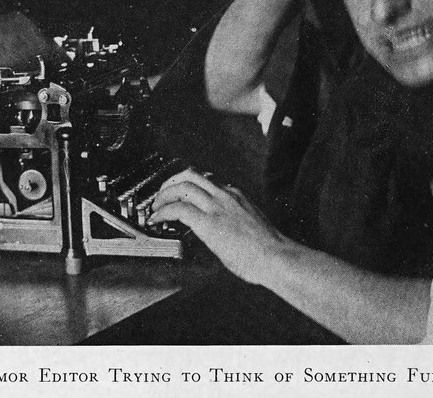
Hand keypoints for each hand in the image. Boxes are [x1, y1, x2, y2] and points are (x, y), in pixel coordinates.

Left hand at [149, 168, 288, 284]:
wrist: (276, 257)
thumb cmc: (268, 249)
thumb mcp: (249, 225)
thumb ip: (233, 221)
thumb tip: (222, 231)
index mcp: (236, 195)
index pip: (205, 179)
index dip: (187, 184)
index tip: (179, 193)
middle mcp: (225, 195)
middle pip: (191, 175)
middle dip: (170, 182)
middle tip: (161, 195)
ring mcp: (217, 207)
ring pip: (183, 186)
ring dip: (163, 194)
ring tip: (156, 206)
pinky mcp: (209, 223)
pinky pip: (178, 209)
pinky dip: (163, 212)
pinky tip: (157, 219)